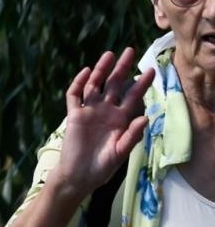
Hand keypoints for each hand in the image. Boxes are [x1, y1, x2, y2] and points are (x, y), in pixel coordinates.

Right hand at [53, 49, 153, 200]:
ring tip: (109, 55)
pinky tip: (85, 72)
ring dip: (101, 70)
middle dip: (122, 68)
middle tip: (129, 51)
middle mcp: (106, 111)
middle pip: (114, 85)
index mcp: (121, 119)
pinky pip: (75, 96)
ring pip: (95, 85)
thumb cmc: (102, 166)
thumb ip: (132, 135)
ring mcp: (89, 112)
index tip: (151, 70)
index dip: (142, 84)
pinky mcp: (74, 115)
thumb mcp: (121, 152)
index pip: (133, 96)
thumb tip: (146, 116)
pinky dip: (79, 84)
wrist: (79, 175)